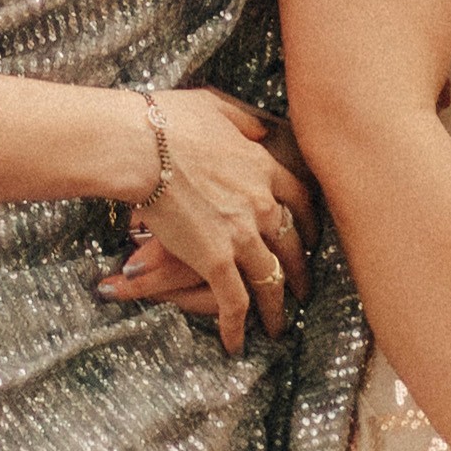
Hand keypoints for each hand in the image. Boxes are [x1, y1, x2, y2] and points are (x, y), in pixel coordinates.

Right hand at [98, 90, 305, 350]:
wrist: (141, 147)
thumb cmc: (170, 120)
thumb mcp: (218, 106)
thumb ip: (246, 121)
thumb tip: (262, 127)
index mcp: (263, 167)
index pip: (300, 200)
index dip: (308, 222)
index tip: (309, 237)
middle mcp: (261, 205)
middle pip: (293, 245)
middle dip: (300, 271)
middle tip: (303, 289)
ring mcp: (241, 235)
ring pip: (271, 280)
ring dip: (277, 307)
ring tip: (280, 326)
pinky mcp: (214, 260)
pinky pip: (235, 302)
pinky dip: (237, 326)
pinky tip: (236, 343)